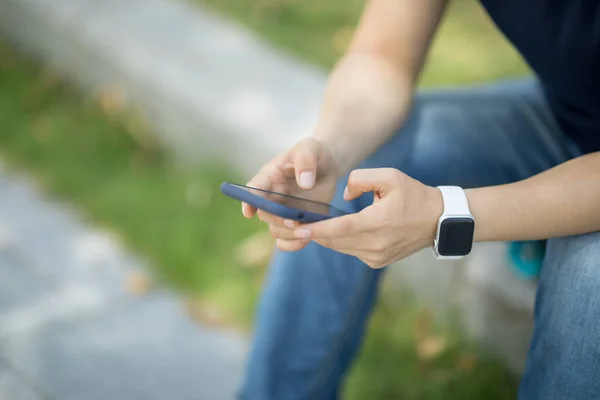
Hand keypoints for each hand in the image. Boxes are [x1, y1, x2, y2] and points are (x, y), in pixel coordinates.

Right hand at [243, 138, 338, 251]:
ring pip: (275, 230)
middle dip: (278, 220)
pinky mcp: (294, 223)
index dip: (249, 201)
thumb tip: (305, 183)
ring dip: (288, 234)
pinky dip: (293, 244)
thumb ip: (306, 162)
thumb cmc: (313, 153)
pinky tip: (306, 239)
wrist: (326, 165)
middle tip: (295, 222)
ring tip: (307, 230)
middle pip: (265, 214)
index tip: (249, 212)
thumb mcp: (310, 149)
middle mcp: (271, 196)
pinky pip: (285, 241)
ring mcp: (282, 212)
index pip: (254, 189)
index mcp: (270, 176)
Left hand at [292, 168, 442, 267]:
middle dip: (314, 232)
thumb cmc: (414, 195)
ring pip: (340, 247)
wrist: (438, 221)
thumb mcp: (390, 177)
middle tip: (294, 222)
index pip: (340, 229)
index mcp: (378, 223)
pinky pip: (351, 251)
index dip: (316, 230)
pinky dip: (341, 241)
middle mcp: (375, 244)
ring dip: (326, 236)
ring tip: (310, 224)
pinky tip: (338, 230)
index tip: (297, 229)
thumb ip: (361, 179)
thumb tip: (343, 195)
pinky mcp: (377, 262)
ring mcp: (376, 257)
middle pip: (335, 240)